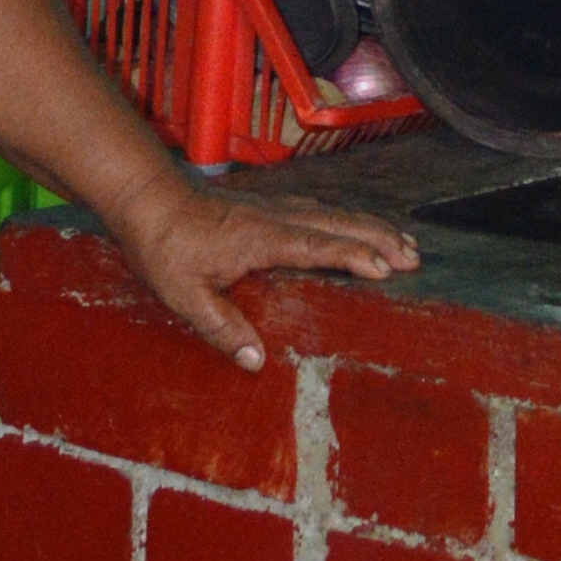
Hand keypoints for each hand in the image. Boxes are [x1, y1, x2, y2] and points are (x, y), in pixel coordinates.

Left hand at [111, 181, 419, 370]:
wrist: (146, 198)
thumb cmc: (164, 247)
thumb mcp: (184, 296)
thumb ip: (221, 328)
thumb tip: (255, 362)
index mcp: (262, 240)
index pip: (318, 246)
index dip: (353, 256)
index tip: (384, 269)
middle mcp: (276, 218)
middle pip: (339, 225)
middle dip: (380, 240)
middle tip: (415, 258)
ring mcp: (275, 208)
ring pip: (334, 213)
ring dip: (371, 227)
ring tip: (404, 243)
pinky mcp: (269, 205)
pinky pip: (321, 210)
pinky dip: (349, 220)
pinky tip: (358, 227)